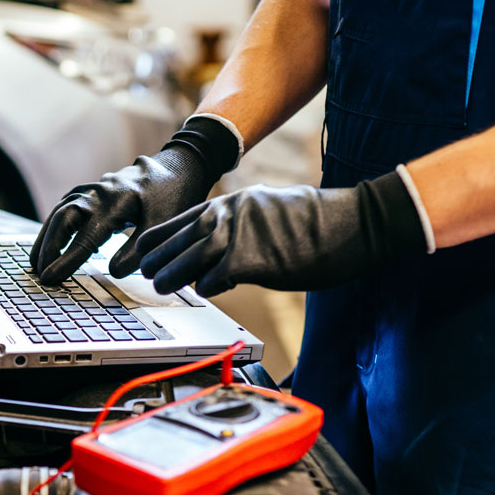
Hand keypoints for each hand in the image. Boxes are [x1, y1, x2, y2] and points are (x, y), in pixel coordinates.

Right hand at [30, 116, 240, 284]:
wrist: (178, 168)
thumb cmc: (173, 198)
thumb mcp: (163, 225)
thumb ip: (139, 249)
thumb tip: (113, 272)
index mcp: (117, 202)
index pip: (86, 237)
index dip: (66, 260)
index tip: (51, 278)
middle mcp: (100, 193)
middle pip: (64, 218)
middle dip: (49, 247)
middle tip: (39, 273)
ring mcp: (94, 189)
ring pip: (61, 211)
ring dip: (47, 236)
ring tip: (36, 262)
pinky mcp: (93, 190)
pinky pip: (66, 206)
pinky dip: (54, 224)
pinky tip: (49, 240)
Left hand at [112, 171, 428, 296]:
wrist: (351, 223)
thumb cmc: (315, 222)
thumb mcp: (267, 211)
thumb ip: (240, 224)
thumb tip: (220, 247)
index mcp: (231, 202)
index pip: (179, 219)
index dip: (158, 239)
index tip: (143, 252)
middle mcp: (229, 214)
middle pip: (177, 238)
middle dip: (156, 257)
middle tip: (143, 273)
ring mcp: (239, 235)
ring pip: (188, 258)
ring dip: (171, 275)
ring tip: (159, 286)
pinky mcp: (252, 260)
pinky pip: (216, 279)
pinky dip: (207, 288)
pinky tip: (207, 291)